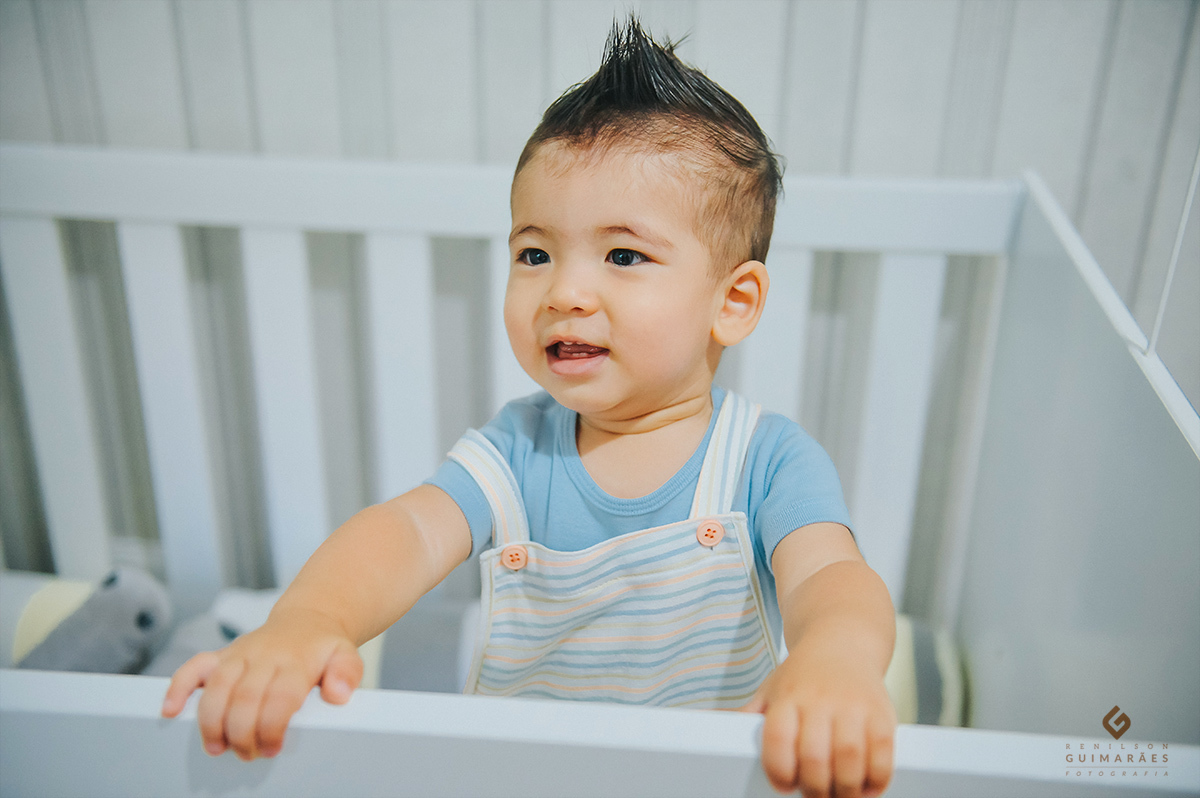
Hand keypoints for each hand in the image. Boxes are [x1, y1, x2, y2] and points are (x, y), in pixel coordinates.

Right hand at [160, 608, 363, 759]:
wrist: (307, 621)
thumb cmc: (323, 648)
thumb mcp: (345, 656)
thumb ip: (346, 673)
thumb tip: (338, 695)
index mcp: (295, 661)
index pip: (279, 697)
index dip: (271, 727)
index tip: (272, 748)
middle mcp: (263, 656)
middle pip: (244, 697)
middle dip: (242, 733)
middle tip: (248, 754)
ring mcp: (239, 654)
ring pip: (216, 687)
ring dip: (211, 722)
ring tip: (217, 748)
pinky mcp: (221, 656)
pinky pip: (193, 667)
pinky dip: (178, 688)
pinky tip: (169, 711)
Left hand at [742, 650, 895, 796]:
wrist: (843, 642)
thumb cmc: (803, 675)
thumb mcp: (772, 689)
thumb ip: (749, 715)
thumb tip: (709, 724)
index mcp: (788, 697)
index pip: (778, 739)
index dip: (779, 771)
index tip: (783, 785)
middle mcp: (820, 700)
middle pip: (814, 757)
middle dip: (814, 789)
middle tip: (814, 796)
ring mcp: (853, 706)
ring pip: (849, 759)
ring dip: (844, 789)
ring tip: (839, 795)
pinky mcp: (882, 714)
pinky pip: (883, 755)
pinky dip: (876, 779)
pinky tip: (865, 785)